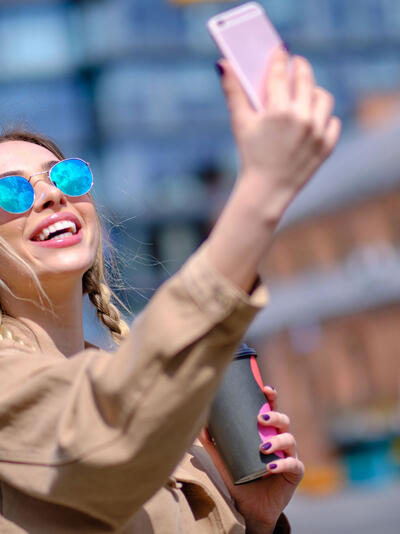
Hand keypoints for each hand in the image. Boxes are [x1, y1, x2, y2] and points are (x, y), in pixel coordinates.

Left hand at [199, 386, 303, 533]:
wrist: (250, 508)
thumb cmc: (240, 477)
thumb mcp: (224, 459)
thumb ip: (213, 443)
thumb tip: (200, 425)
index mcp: (266, 432)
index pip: (271, 410)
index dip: (271, 398)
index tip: (266, 389)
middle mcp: (280, 440)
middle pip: (284, 421)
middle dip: (275, 416)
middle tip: (260, 418)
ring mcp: (289, 455)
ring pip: (290, 440)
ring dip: (277, 440)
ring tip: (263, 447)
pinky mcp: (294, 473)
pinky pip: (294, 465)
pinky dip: (283, 464)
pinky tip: (271, 467)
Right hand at [218, 46, 340, 215]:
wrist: (267, 190)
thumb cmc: (251, 155)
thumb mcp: (241, 123)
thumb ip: (233, 91)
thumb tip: (222, 64)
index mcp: (279, 110)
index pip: (280, 73)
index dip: (279, 59)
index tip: (280, 51)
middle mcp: (302, 118)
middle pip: (306, 79)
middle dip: (300, 68)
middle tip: (296, 64)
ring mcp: (317, 132)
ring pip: (323, 97)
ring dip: (314, 91)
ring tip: (306, 93)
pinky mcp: (327, 145)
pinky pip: (332, 121)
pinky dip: (324, 117)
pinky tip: (313, 118)